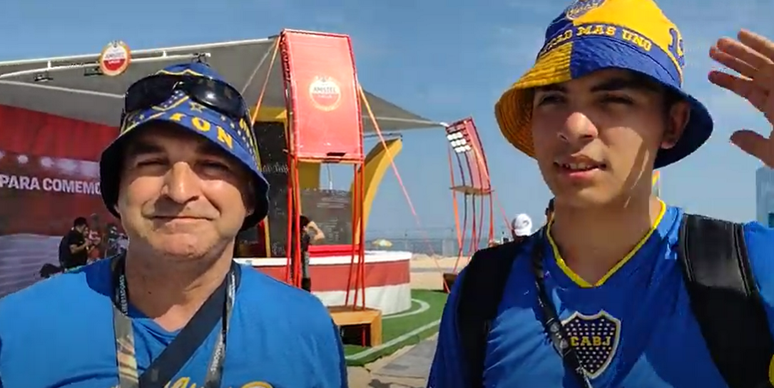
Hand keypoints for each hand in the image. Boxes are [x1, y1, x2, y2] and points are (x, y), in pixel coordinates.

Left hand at [708, 29, 773, 166]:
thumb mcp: (771, 152)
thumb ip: (753, 144)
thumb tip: (733, 136)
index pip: (749, 90)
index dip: (729, 81)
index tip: (710, 74)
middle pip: (753, 72)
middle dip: (733, 61)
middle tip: (711, 50)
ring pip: (760, 61)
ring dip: (740, 51)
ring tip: (718, 43)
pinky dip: (759, 45)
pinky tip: (742, 36)